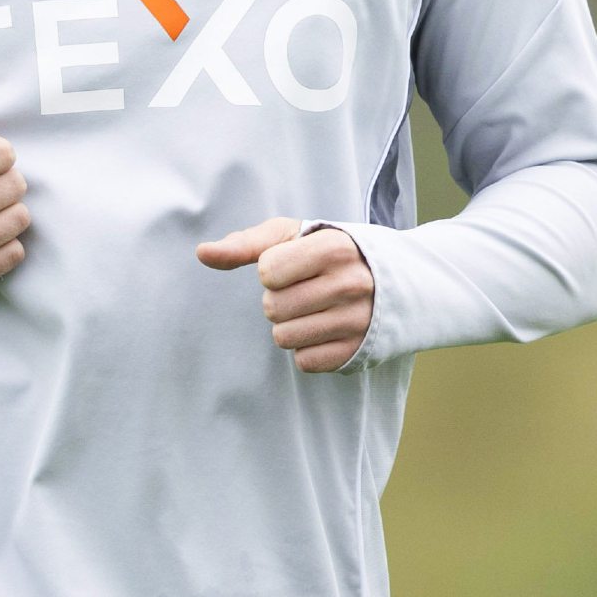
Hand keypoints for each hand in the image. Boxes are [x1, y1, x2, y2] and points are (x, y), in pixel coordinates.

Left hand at [196, 217, 373, 372]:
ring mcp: (358, 321)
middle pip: (273, 308)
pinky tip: (325, 329)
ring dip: (290, 325)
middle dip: (279, 299)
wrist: (394, 280)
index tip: (293, 265)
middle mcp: (350, 284)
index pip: (267, 271)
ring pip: (285, 338)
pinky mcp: (358, 352)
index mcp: (334, 248)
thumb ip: (246, 243)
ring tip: (314, 309)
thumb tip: (202, 253)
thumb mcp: (292, 235)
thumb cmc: (326, 253)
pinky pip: (305, 362)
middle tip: (304, 289)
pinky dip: (307, 348)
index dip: (271, 269)